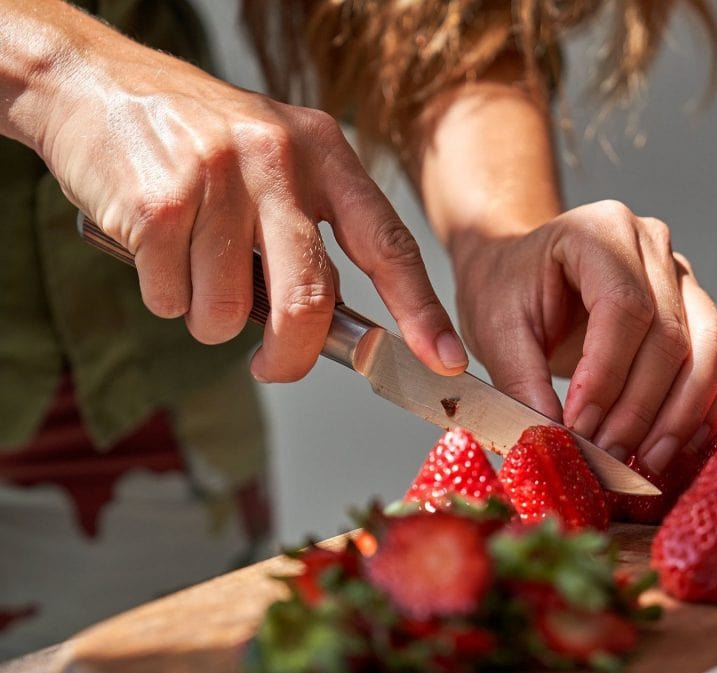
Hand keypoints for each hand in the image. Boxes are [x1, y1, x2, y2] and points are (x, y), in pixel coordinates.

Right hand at [0, 0, 466, 381]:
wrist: (93, 84)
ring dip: (207, 316)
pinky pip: (172, 300)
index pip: (389, 244)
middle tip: (273, 367)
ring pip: (228, 313)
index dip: (421, 311)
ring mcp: (218, 177)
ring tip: (192, 263)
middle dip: (290, 356)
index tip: (444, 361)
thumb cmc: (197, 140)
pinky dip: (163, 294)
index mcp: (324, 152)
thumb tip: (334, 330)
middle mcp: (279, 158)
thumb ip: (309, 235)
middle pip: (307, 300)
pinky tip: (155, 248)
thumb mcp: (275, 163)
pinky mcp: (159, 202)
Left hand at [451, 200, 716, 473]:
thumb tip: (556, 439)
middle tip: (608, 458)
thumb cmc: (506, 290)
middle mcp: (653, 244)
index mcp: (601, 230)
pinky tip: (681, 445)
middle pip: (670, 335)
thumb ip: (521, 379)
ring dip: (682, 414)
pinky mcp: (697, 310)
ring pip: (709, 348)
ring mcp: (683, 276)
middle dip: (640, 408)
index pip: (623, 308)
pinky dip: (707, 405)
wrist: (521, 270)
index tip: (579, 428)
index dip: (607, 376)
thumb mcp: (496, 328)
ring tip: (648, 462)